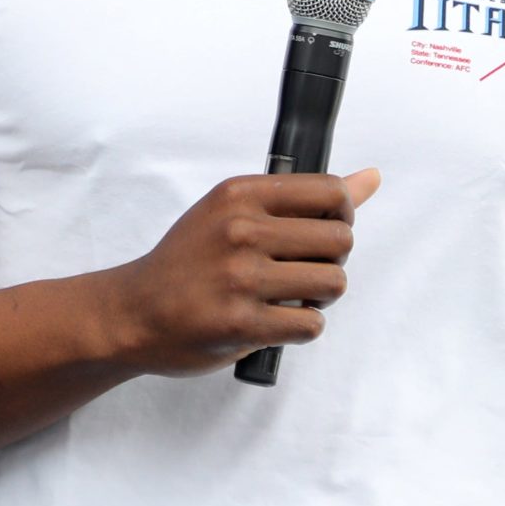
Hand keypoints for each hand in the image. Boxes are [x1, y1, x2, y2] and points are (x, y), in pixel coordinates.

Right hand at [114, 168, 381, 375]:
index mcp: (239, 194)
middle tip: (303, 269)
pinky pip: (311, 324)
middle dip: (332, 260)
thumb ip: (302, 198)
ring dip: (319, 296)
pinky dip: (301, 327)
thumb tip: (370, 178)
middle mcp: (240, 230)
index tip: (322, 232)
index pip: (330, 191)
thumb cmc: (188, 261)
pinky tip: (274, 320)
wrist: (134, 312)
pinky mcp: (242, 324)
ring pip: (333, 283)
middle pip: (341, 240)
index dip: (341, 216)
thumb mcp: (233, 213)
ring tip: (290, 296)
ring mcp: (241, 278)